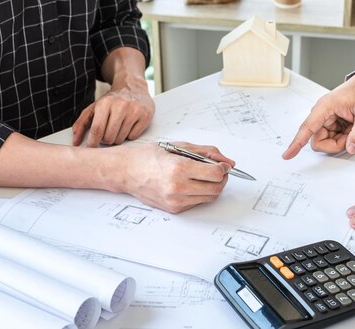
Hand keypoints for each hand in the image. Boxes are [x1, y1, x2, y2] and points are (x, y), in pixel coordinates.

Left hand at [72, 76, 154, 146]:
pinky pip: (133, 137)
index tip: (91, 147)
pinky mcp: (145, 116)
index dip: (93, 142)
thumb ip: (82, 124)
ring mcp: (134, 111)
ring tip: (119, 127)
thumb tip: (75, 142)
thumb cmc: (112, 101)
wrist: (133, 87)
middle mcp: (121, 106)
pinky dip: (129, 135)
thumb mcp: (94, 108)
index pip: (97, 130)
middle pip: (109, 137)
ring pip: (121, 139)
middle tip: (108, 132)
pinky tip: (129, 125)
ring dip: (117, 137)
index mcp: (105, 104)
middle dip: (106, 139)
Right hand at [115, 142, 235, 212]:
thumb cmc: (149, 156)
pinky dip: (200, 193)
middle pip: (216, 188)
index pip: (216, 174)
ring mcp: (175, 201)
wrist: (126, 171)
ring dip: (212, 187)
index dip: (223, 168)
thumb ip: (207, 152)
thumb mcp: (180, 146)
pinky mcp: (174, 209)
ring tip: (203, 176)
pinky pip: (197, 203)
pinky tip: (191, 183)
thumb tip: (228, 162)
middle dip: (222, 179)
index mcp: (179, 168)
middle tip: (217, 170)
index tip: (222, 164)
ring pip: (209, 198)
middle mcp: (177, 187)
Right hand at [282, 72, 354, 159]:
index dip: (297, 143)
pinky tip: (350, 127)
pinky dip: (342, 138)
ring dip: (340, 140)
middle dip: (336, 144)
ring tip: (353, 127)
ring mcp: (325, 119)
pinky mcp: (329, 124)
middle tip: (352, 135)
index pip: (307, 128)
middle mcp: (321, 114)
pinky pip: (332, 139)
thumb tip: (351, 148)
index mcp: (326, 107)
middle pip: (319, 141)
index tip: (287, 155)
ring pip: (326, 142)